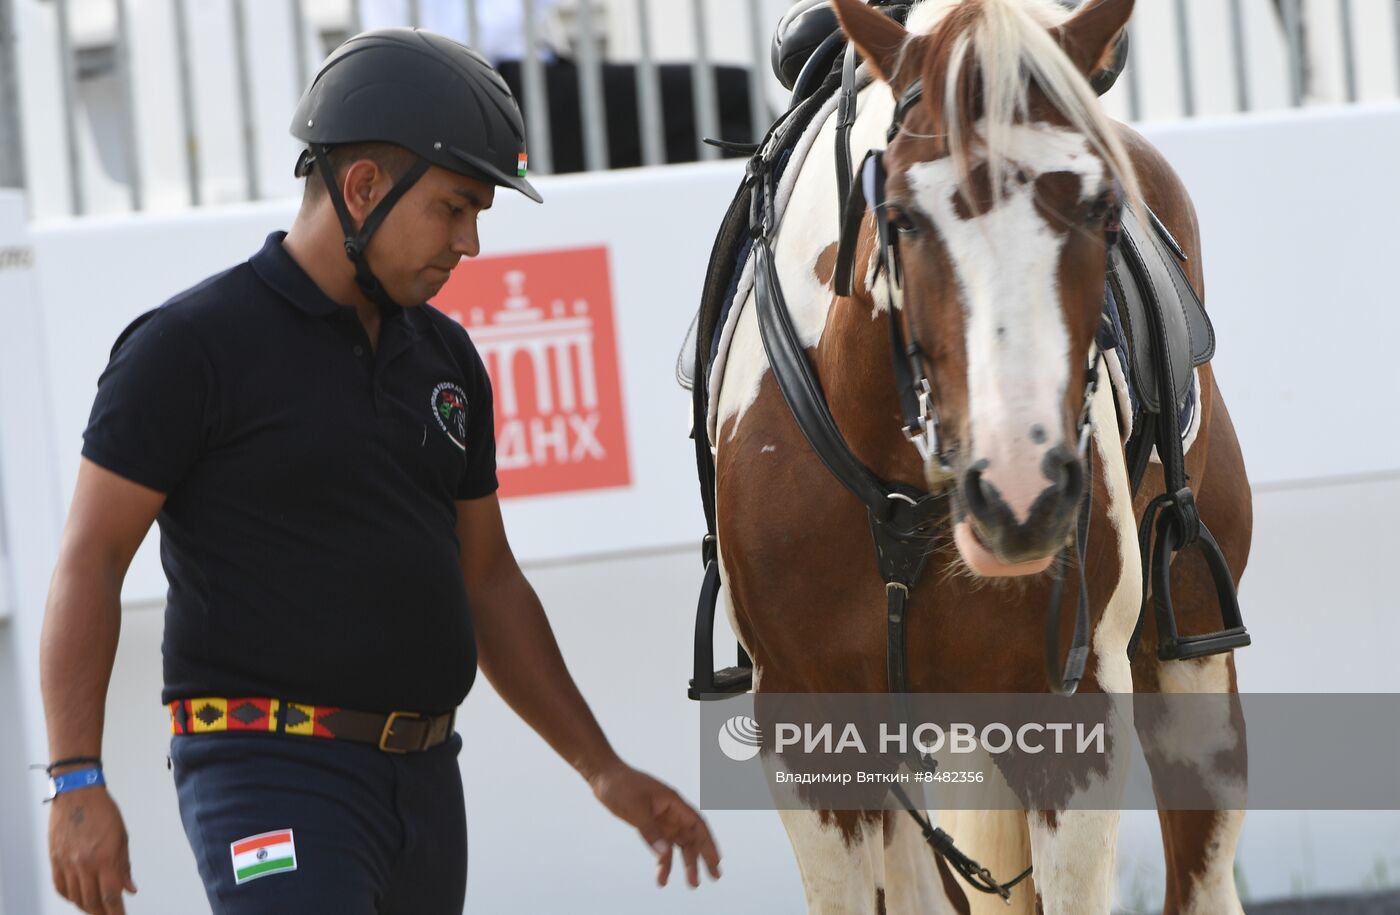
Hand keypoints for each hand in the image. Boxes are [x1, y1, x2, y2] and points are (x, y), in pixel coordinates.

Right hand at [48, 788, 136, 913]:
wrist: (78, 794)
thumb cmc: (103, 812)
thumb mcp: (122, 838)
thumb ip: (124, 866)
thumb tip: (130, 888)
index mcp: (105, 859)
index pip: (111, 896)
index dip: (117, 912)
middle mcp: (84, 864)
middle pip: (92, 902)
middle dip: (102, 913)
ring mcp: (67, 863)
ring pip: (76, 897)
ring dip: (87, 907)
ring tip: (96, 908)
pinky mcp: (55, 860)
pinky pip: (61, 887)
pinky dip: (70, 896)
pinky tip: (78, 897)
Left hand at [589, 760, 721, 887]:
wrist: (604, 778)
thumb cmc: (621, 786)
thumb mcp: (636, 808)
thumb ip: (650, 831)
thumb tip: (664, 853)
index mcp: (673, 802)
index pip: (697, 825)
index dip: (709, 843)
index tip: (718, 860)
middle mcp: (671, 813)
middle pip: (692, 837)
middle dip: (703, 857)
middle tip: (714, 877)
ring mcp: (661, 820)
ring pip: (679, 845)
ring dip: (686, 863)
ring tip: (693, 884)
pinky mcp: (650, 826)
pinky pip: (661, 847)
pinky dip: (663, 862)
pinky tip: (662, 877)